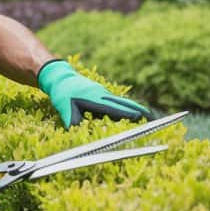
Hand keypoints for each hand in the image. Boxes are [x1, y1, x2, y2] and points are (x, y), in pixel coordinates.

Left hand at [38, 59, 152, 127]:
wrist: (60, 77)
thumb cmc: (62, 93)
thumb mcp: (64, 108)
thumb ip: (73, 121)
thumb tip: (78, 133)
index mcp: (94, 99)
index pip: (114, 109)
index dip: (127, 113)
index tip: (140, 117)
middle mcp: (101, 95)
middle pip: (122, 103)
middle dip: (136, 109)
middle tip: (149, 116)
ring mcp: (101, 92)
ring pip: (119, 101)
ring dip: (131, 107)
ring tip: (145, 113)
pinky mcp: (100, 92)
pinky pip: (114, 100)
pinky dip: (123, 104)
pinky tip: (129, 109)